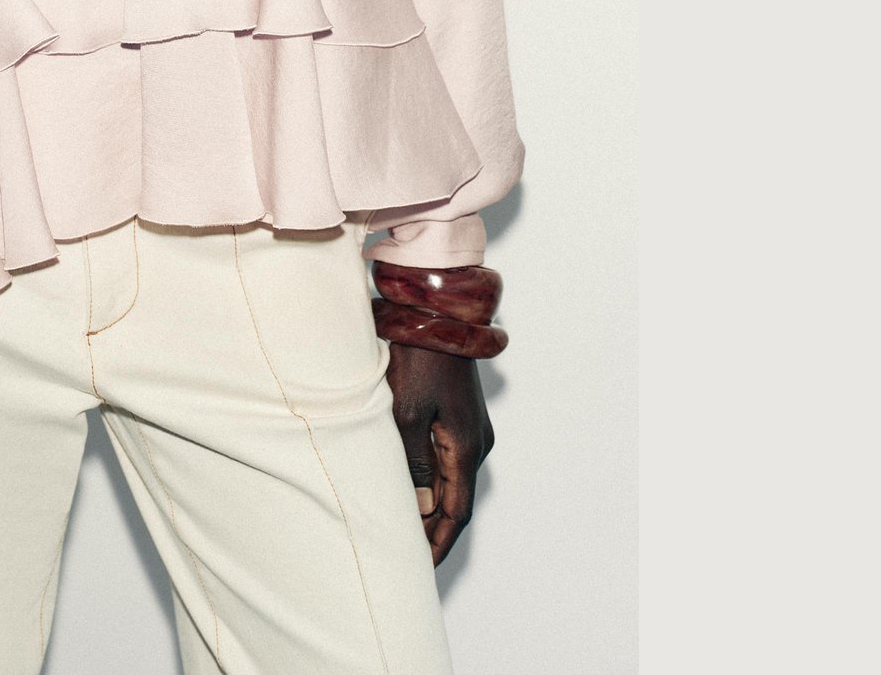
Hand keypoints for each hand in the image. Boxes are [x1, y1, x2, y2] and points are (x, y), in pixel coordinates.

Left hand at [385, 343, 493, 565]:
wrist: (437, 314)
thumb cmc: (419, 358)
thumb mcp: (407, 413)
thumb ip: (415, 463)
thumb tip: (425, 505)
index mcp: (466, 448)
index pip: (457, 511)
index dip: (439, 541)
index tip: (421, 566)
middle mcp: (476, 442)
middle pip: (456, 499)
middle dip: (434, 528)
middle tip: (406, 552)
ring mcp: (471, 427)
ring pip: (452, 478)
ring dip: (432, 503)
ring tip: (404, 524)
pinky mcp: (460, 413)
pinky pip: (448, 457)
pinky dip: (432, 478)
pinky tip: (411, 482)